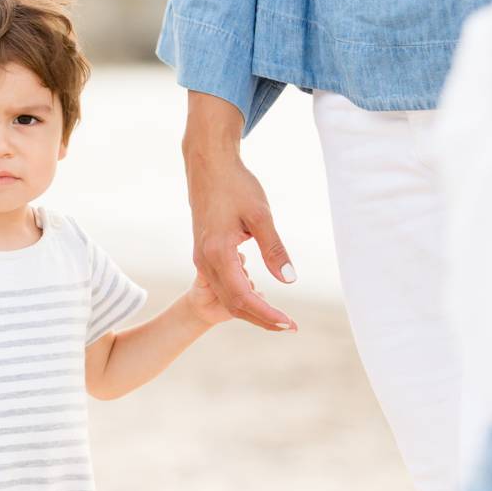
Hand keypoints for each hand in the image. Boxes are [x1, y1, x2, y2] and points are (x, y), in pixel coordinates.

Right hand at [183, 97, 296, 332]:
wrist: (207, 164)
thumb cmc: (235, 185)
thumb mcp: (260, 215)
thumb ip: (274, 249)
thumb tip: (289, 280)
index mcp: (218, 254)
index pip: (244, 297)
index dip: (267, 315)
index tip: (289, 324)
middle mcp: (205, 261)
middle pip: (233, 304)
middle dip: (262, 319)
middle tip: (290, 326)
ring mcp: (201, 259)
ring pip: (227, 296)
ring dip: (252, 309)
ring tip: (279, 316)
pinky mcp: (204, 253)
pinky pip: (223, 284)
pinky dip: (242, 295)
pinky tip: (260, 292)